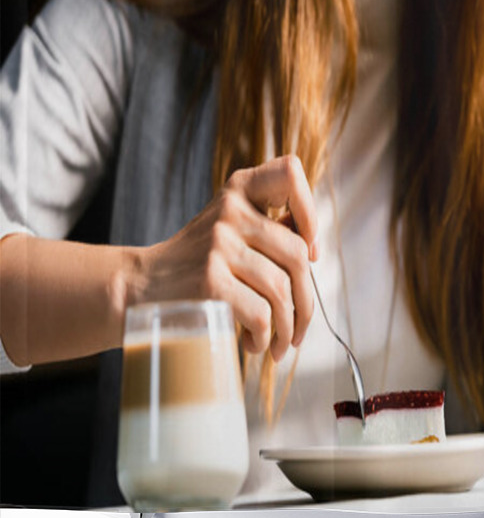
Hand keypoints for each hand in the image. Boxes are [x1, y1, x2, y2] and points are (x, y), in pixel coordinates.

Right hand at [129, 155, 318, 361]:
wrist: (138, 287)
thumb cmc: (196, 262)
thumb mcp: (230, 228)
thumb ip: (268, 227)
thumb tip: (312, 248)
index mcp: (240, 189)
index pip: (290, 173)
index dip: (310, 212)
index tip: (310, 252)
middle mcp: (230, 210)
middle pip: (297, 254)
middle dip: (306, 301)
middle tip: (300, 327)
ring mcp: (218, 245)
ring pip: (281, 290)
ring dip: (288, 328)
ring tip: (281, 345)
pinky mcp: (209, 281)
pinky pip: (259, 314)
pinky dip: (264, 337)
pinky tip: (254, 344)